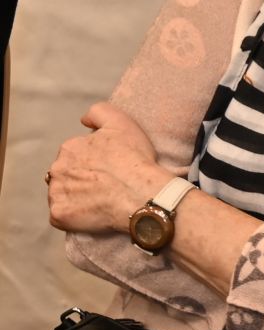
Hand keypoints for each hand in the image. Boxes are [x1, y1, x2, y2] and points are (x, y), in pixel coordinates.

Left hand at [47, 102, 169, 234]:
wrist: (142, 193)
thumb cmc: (135, 159)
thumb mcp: (122, 123)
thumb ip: (99, 112)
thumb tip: (83, 120)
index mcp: (69, 148)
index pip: (74, 156)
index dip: (92, 163)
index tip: (108, 169)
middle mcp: (56, 169)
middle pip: (64, 176)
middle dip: (79, 180)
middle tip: (104, 187)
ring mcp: (56, 193)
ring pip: (61, 195)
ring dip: (75, 198)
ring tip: (99, 202)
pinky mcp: (59, 214)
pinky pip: (61, 216)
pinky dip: (73, 217)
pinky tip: (92, 214)